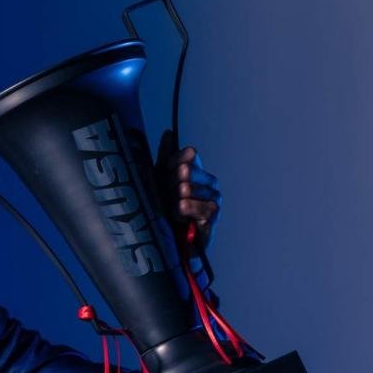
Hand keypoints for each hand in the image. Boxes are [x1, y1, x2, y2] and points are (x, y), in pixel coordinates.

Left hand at [156, 130, 220, 248]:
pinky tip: (181, 209)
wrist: (167, 239)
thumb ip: (166, 157)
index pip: (190, 159)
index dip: (180, 159)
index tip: (172, 163)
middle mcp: (207, 186)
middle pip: (200, 174)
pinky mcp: (211, 222)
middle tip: (178, 175)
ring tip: (179, 194)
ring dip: (190, 193)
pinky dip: (193, 209)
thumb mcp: (160, 181)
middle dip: (187, 175)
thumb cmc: (164, 207)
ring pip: (204, 192)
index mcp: (194, 172)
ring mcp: (211, 203)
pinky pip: (206, 212)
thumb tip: (168, 133)